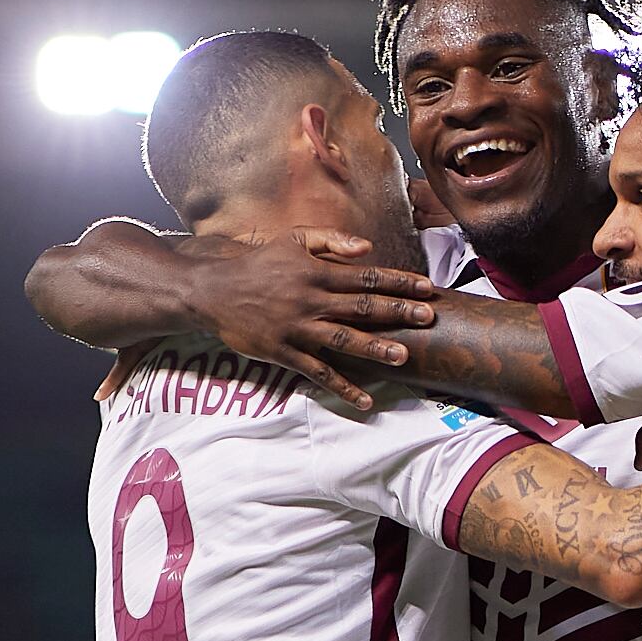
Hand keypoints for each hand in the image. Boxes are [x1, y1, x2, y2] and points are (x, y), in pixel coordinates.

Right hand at [190, 231, 440, 416]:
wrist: (213, 290)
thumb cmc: (257, 264)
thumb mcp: (292, 240)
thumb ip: (330, 240)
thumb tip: (368, 247)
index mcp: (315, 272)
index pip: (365, 276)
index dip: (398, 282)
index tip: (426, 288)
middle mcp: (310, 300)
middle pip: (361, 306)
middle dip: (397, 312)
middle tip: (428, 317)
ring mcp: (297, 328)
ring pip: (342, 339)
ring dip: (374, 348)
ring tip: (403, 356)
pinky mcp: (284, 352)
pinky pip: (318, 372)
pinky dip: (342, 387)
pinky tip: (365, 400)